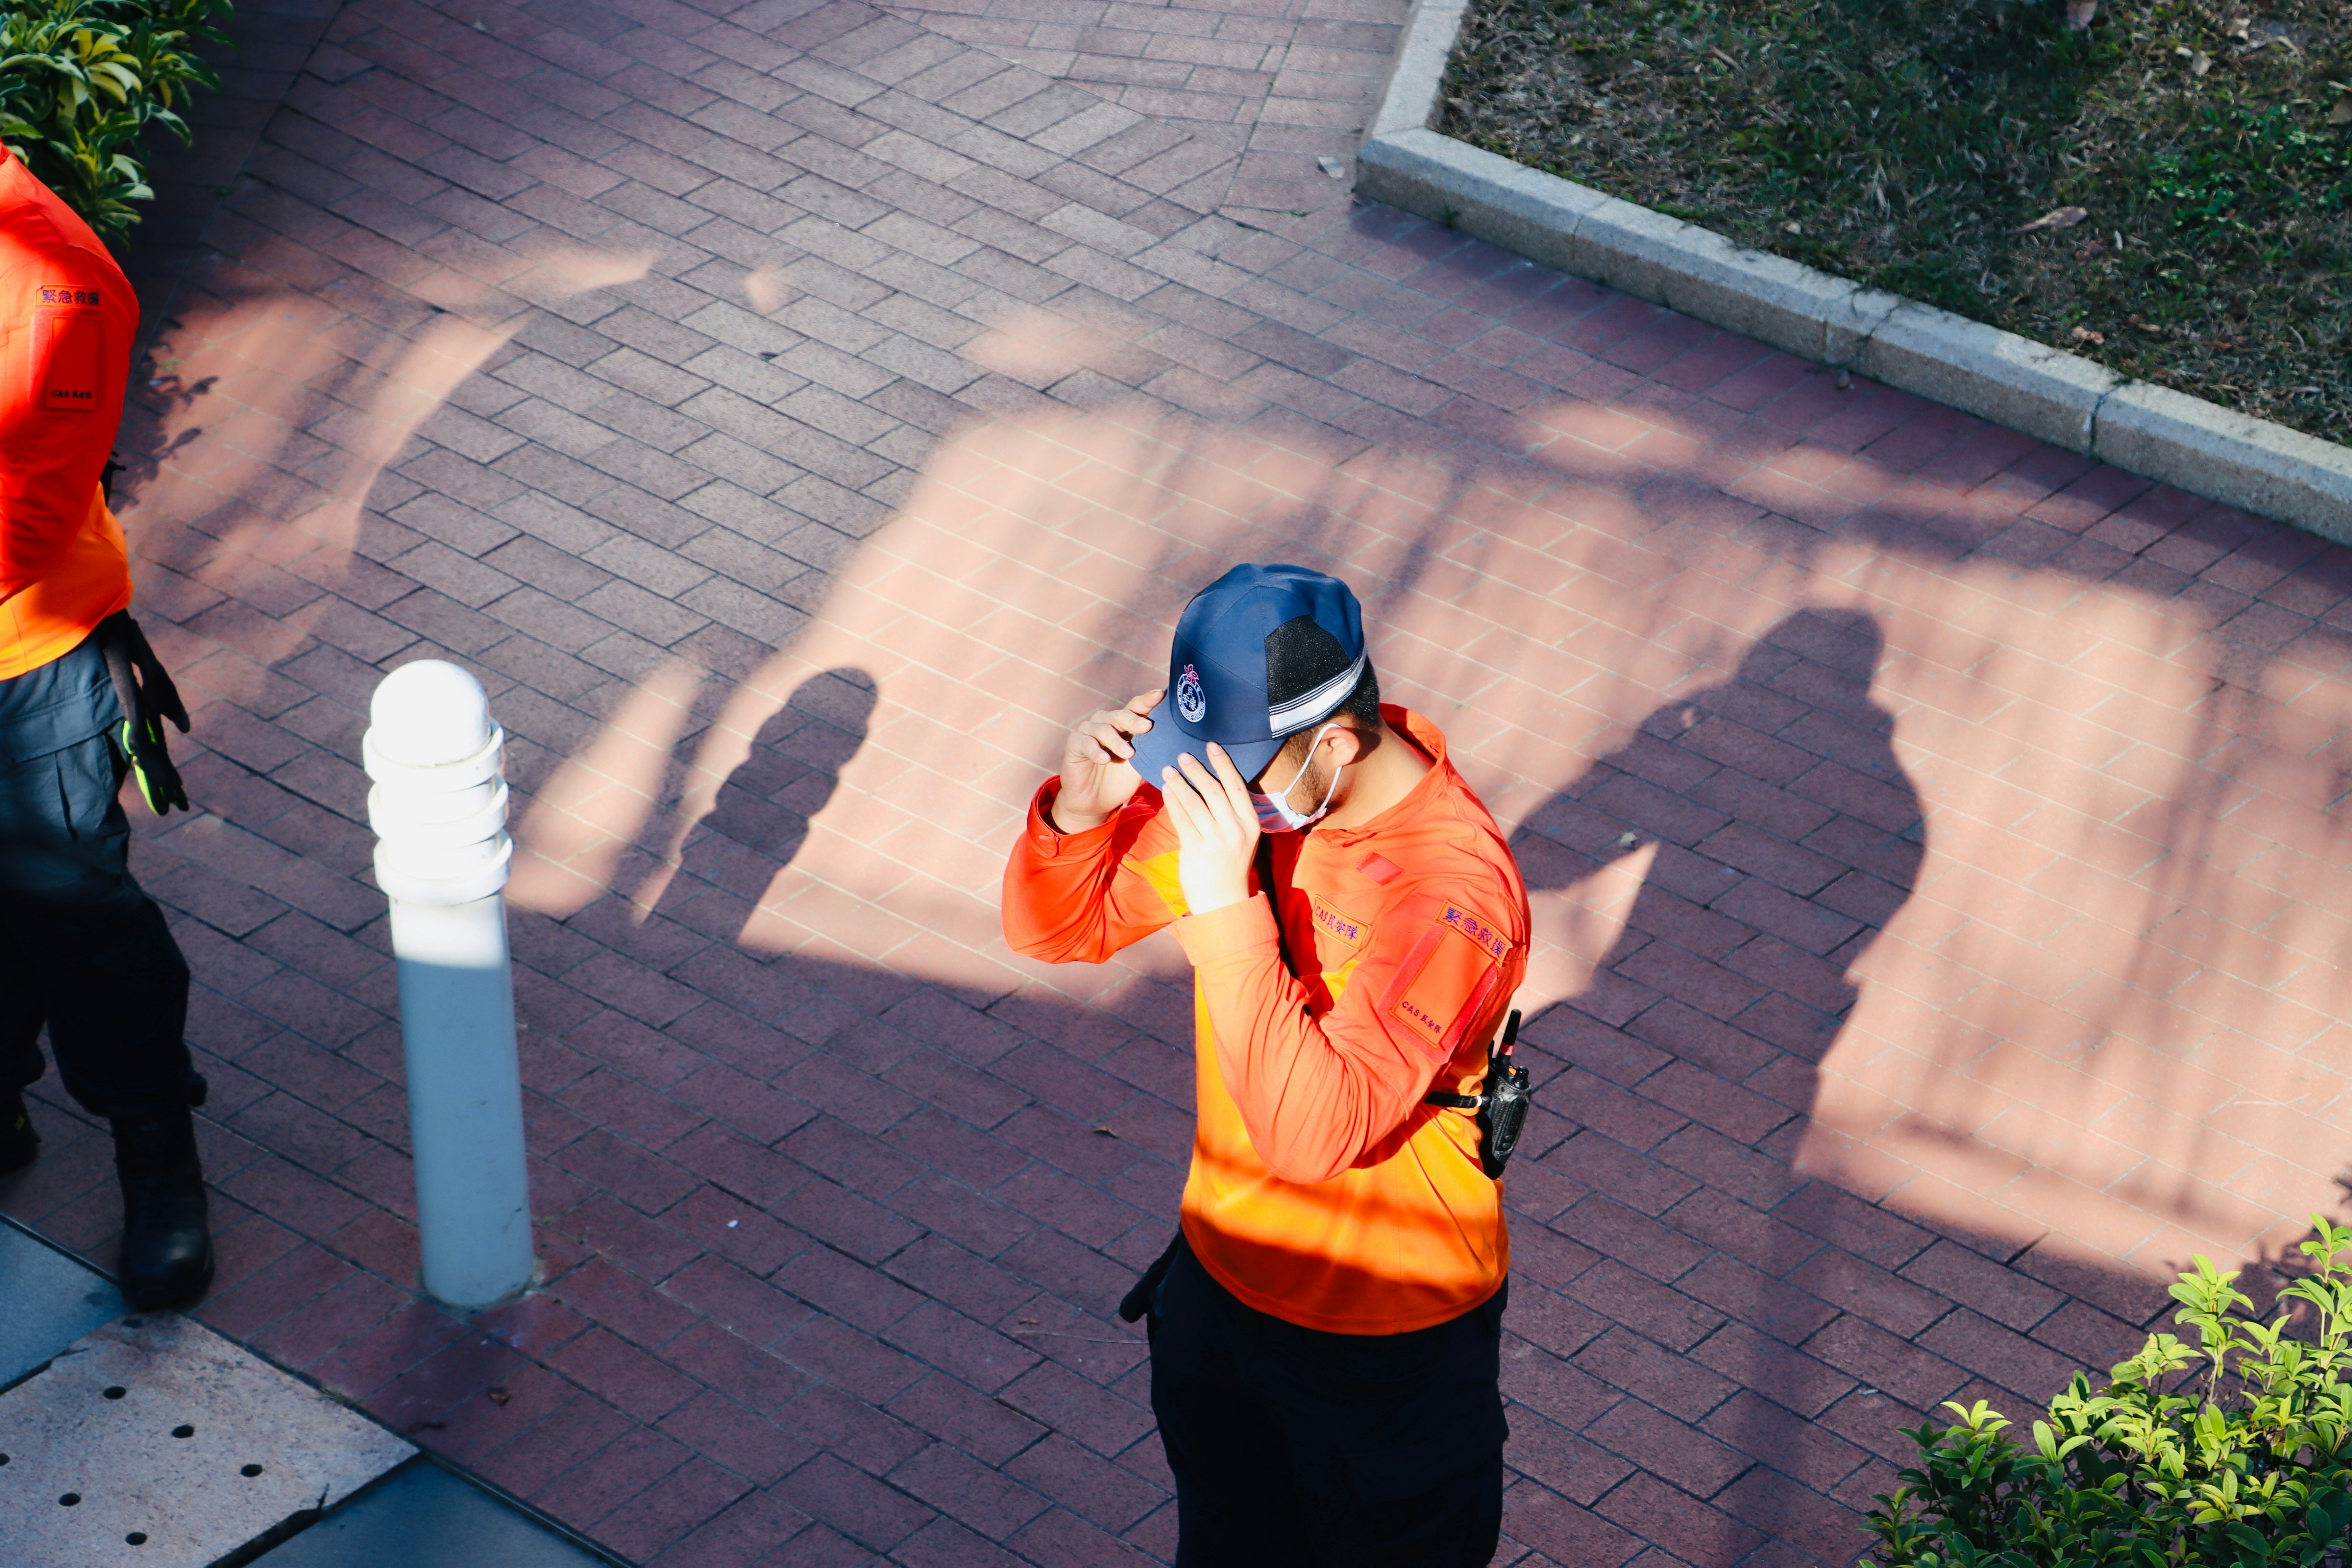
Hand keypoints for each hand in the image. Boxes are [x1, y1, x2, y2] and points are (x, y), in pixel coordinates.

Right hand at [1052, 689, 1160, 833]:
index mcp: (1124, 724)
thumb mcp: (1140, 764)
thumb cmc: (1120, 780)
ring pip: (1103, 729)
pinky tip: (1104, 760)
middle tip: (1147, 727)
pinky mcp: (1075, 744)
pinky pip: (1086, 743)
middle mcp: (1106, 722)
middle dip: (1134, 720)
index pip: (1136, 707)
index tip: (1161, 694)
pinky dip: (1096, 751)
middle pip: (1121, 715)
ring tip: (1128, 754)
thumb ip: (1151, 748)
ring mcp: (1089, 731)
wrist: (1096, 802)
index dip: (1148, 700)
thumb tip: (1177, 737)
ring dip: (1117, 741)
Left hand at [1160, 744, 1258, 914]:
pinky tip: (1166, 790)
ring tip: (1169, 769)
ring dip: (1180, 783)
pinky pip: (1181, 818)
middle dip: (1197, 769)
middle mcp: (1235, 829)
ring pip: (1194, 802)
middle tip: (1183, 755)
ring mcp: (1216, 840)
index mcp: (1251, 823)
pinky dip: (1172, 801)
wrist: (1223, 900)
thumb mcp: (1241, 836)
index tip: (1211, 746)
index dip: (1223, 763)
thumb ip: (1231, 812)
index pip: (1237, 786)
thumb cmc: (1230, 864)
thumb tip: (1211, 781)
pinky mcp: (1195, 849)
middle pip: (1214, 790)